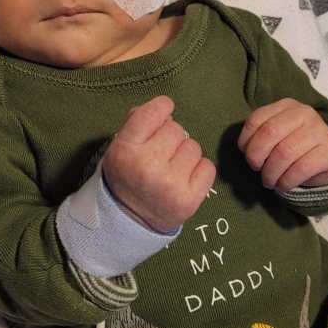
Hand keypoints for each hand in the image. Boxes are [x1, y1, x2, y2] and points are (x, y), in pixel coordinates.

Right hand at [102, 95, 216, 233]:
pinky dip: (198, 170)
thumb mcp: (120, 146)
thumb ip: (137, 121)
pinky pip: (207, 167)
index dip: (162, 108)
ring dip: (185, 154)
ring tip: (171, 168)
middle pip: (176, 129)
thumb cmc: (127, 175)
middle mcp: (148, 166)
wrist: (130, 219)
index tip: (162, 113)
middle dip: (170, 137)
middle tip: (160, 154)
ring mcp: (171, 184)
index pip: (153, 113)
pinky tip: (184, 179)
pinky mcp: (190, 200)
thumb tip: (165, 108)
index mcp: (126, 149)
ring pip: (193, 146)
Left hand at [237, 98, 327, 191]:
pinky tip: (283, 185)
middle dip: (256, 156)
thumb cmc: (296, 147)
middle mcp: (305, 114)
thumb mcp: (277, 135)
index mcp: (287, 106)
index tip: (246, 154)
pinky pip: (301, 168)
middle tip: (257, 169)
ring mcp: (320, 131)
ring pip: (284, 153)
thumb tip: (245, 150)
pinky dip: (286, 181)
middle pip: (269, 133)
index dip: (246, 141)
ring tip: (269, 181)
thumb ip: (260, 135)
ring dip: (271, 173)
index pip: (257, 119)